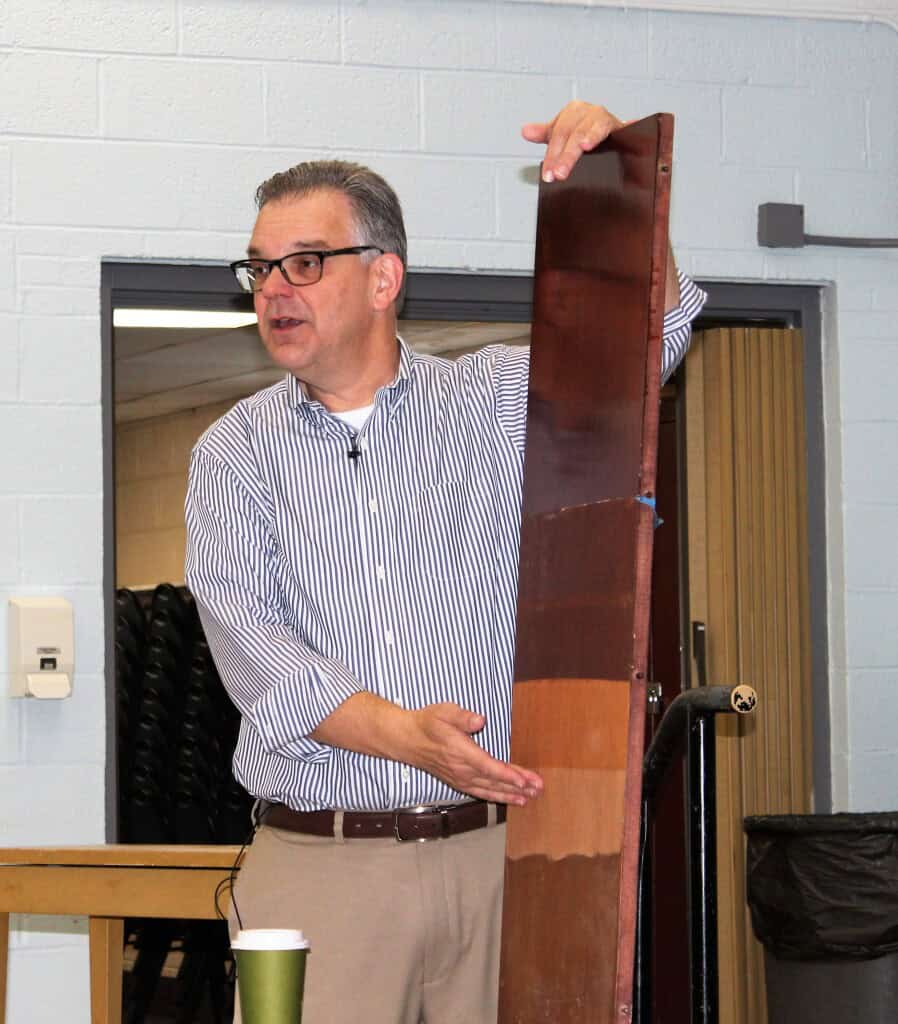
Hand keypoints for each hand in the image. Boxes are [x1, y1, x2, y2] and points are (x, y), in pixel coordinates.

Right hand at [403, 703, 542, 805]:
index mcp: (459, 751)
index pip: (487, 766)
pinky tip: (511, 799)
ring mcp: (459, 778)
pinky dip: (497, 797)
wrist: (408, 740)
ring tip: (530, 798)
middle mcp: (461, 769)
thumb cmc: (428, 723)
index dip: (507, 775)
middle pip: (493, 780)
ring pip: (489, 790)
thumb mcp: (444, 712)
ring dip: (510, 794)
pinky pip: (481, 792)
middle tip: (538, 788)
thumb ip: (462, 717)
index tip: (524, 780)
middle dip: (517, 786)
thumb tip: (480, 720)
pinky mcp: (459, 783)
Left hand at [522, 100, 623, 182]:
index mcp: (573, 112)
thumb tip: (525, 131)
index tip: (548, 174)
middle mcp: (589, 112)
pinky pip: (623, 127)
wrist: (610, 132)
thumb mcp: (561, 133)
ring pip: (595, 128)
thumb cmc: (584, 132)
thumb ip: (544, 134)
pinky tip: (629, 125)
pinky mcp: (621, 127)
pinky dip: (627, 125)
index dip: (552, 154)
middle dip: (566, 155)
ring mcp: (606, 118)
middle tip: (559, 173)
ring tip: (584, 146)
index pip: (558, 133)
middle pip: (574, 132)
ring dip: (589, 137)